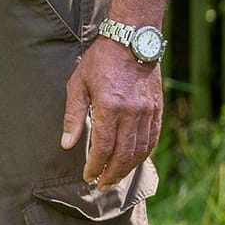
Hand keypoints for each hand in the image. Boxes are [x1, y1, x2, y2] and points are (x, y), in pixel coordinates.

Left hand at [59, 36, 162, 187]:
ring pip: (140, 150)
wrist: (131, 40)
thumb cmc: (100, 61)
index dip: (96, 166)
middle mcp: (132, 112)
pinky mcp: (157, 109)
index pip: (104, 147)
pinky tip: (132, 161)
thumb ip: (74, 116)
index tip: (88, 176)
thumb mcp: (78, 84)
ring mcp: (148, 111)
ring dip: (127, 168)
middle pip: (124, 154)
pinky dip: (143, 154)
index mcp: (110, 106)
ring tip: (114, 177)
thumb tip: (67, 144)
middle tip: (101, 185)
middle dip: (112, 174)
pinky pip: (152, 139)